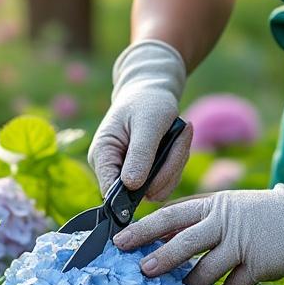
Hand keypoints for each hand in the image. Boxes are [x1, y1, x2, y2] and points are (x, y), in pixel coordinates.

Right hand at [87, 39, 191, 198]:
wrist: (152, 92)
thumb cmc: (147, 102)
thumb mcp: (147, 124)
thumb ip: (140, 155)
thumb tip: (131, 185)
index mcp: (103, 155)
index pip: (111, 191)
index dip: (134, 193)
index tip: (161, 174)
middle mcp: (112, 168)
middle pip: (141, 193)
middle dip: (167, 170)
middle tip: (180, 139)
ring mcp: (130, 173)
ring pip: (158, 189)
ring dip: (175, 165)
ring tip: (180, 136)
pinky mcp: (145, 174)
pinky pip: (166, 182)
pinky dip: (178, 163)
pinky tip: (179, 141)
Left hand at [113, 157, 283, 284]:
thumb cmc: (262, 213)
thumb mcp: (227, 207)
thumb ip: (197, 220)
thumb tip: (160, 236)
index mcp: (212, 206)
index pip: (169, 216)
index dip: (143, 230)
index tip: (120, 242)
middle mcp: (224, 223)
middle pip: (183, 243)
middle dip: (160, 259)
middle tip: (141, 272)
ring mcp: (243, 244)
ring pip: (205, 271)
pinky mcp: (261, 265)